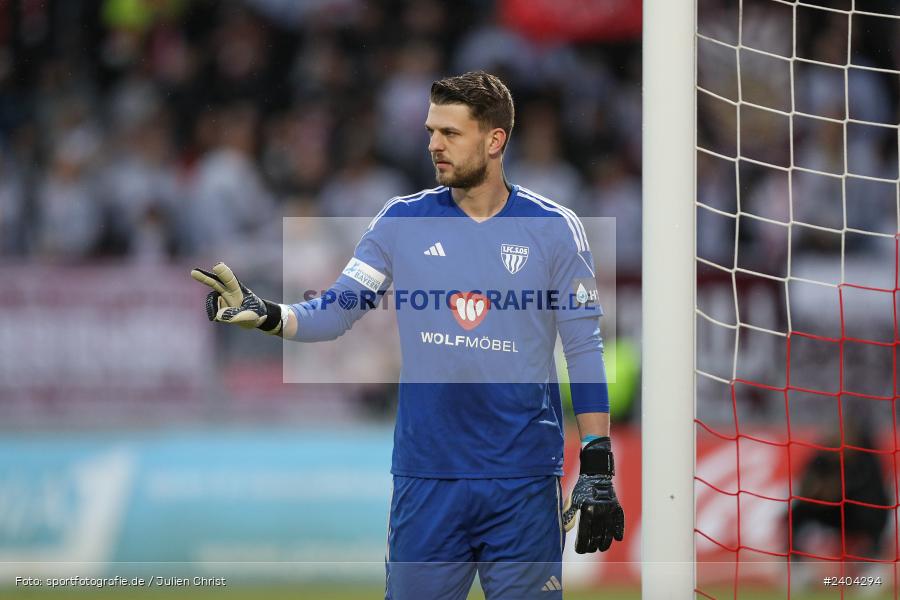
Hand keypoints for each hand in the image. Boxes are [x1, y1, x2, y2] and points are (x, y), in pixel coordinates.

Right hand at [191, 262, 284, 333]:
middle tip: (193, 272)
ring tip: (218, 313)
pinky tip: (222, 317)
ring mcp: (221, 297)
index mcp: (239, 290)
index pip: (231, 280)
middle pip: (215, 283)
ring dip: (212, 307)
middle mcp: (229, 291)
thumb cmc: (257, 314)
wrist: (255, 319)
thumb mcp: (252, 318)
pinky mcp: (217, 305)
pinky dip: (215, 315)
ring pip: (212, 301)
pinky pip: (213, 312)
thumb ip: (236, 316)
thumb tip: (218, 315)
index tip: (218, 266)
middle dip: (204, 277)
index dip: (224, 273)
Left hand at [562, 437, 624, 552]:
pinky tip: (617, 539)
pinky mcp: (617, 508)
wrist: (597, 475)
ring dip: (605, 543)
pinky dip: (619, 532)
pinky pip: (619, 523)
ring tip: (600, 548)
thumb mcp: (573, 500)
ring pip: (608, 533)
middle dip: (592, 546)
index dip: (581, 545)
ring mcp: (609, 511)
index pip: (584, 534)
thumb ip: (569, 515)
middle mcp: (599, 513)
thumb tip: (565, 530)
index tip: (579, 550)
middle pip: (596, 537)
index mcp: (587, 511)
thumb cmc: (582, 488)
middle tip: (589, 550)